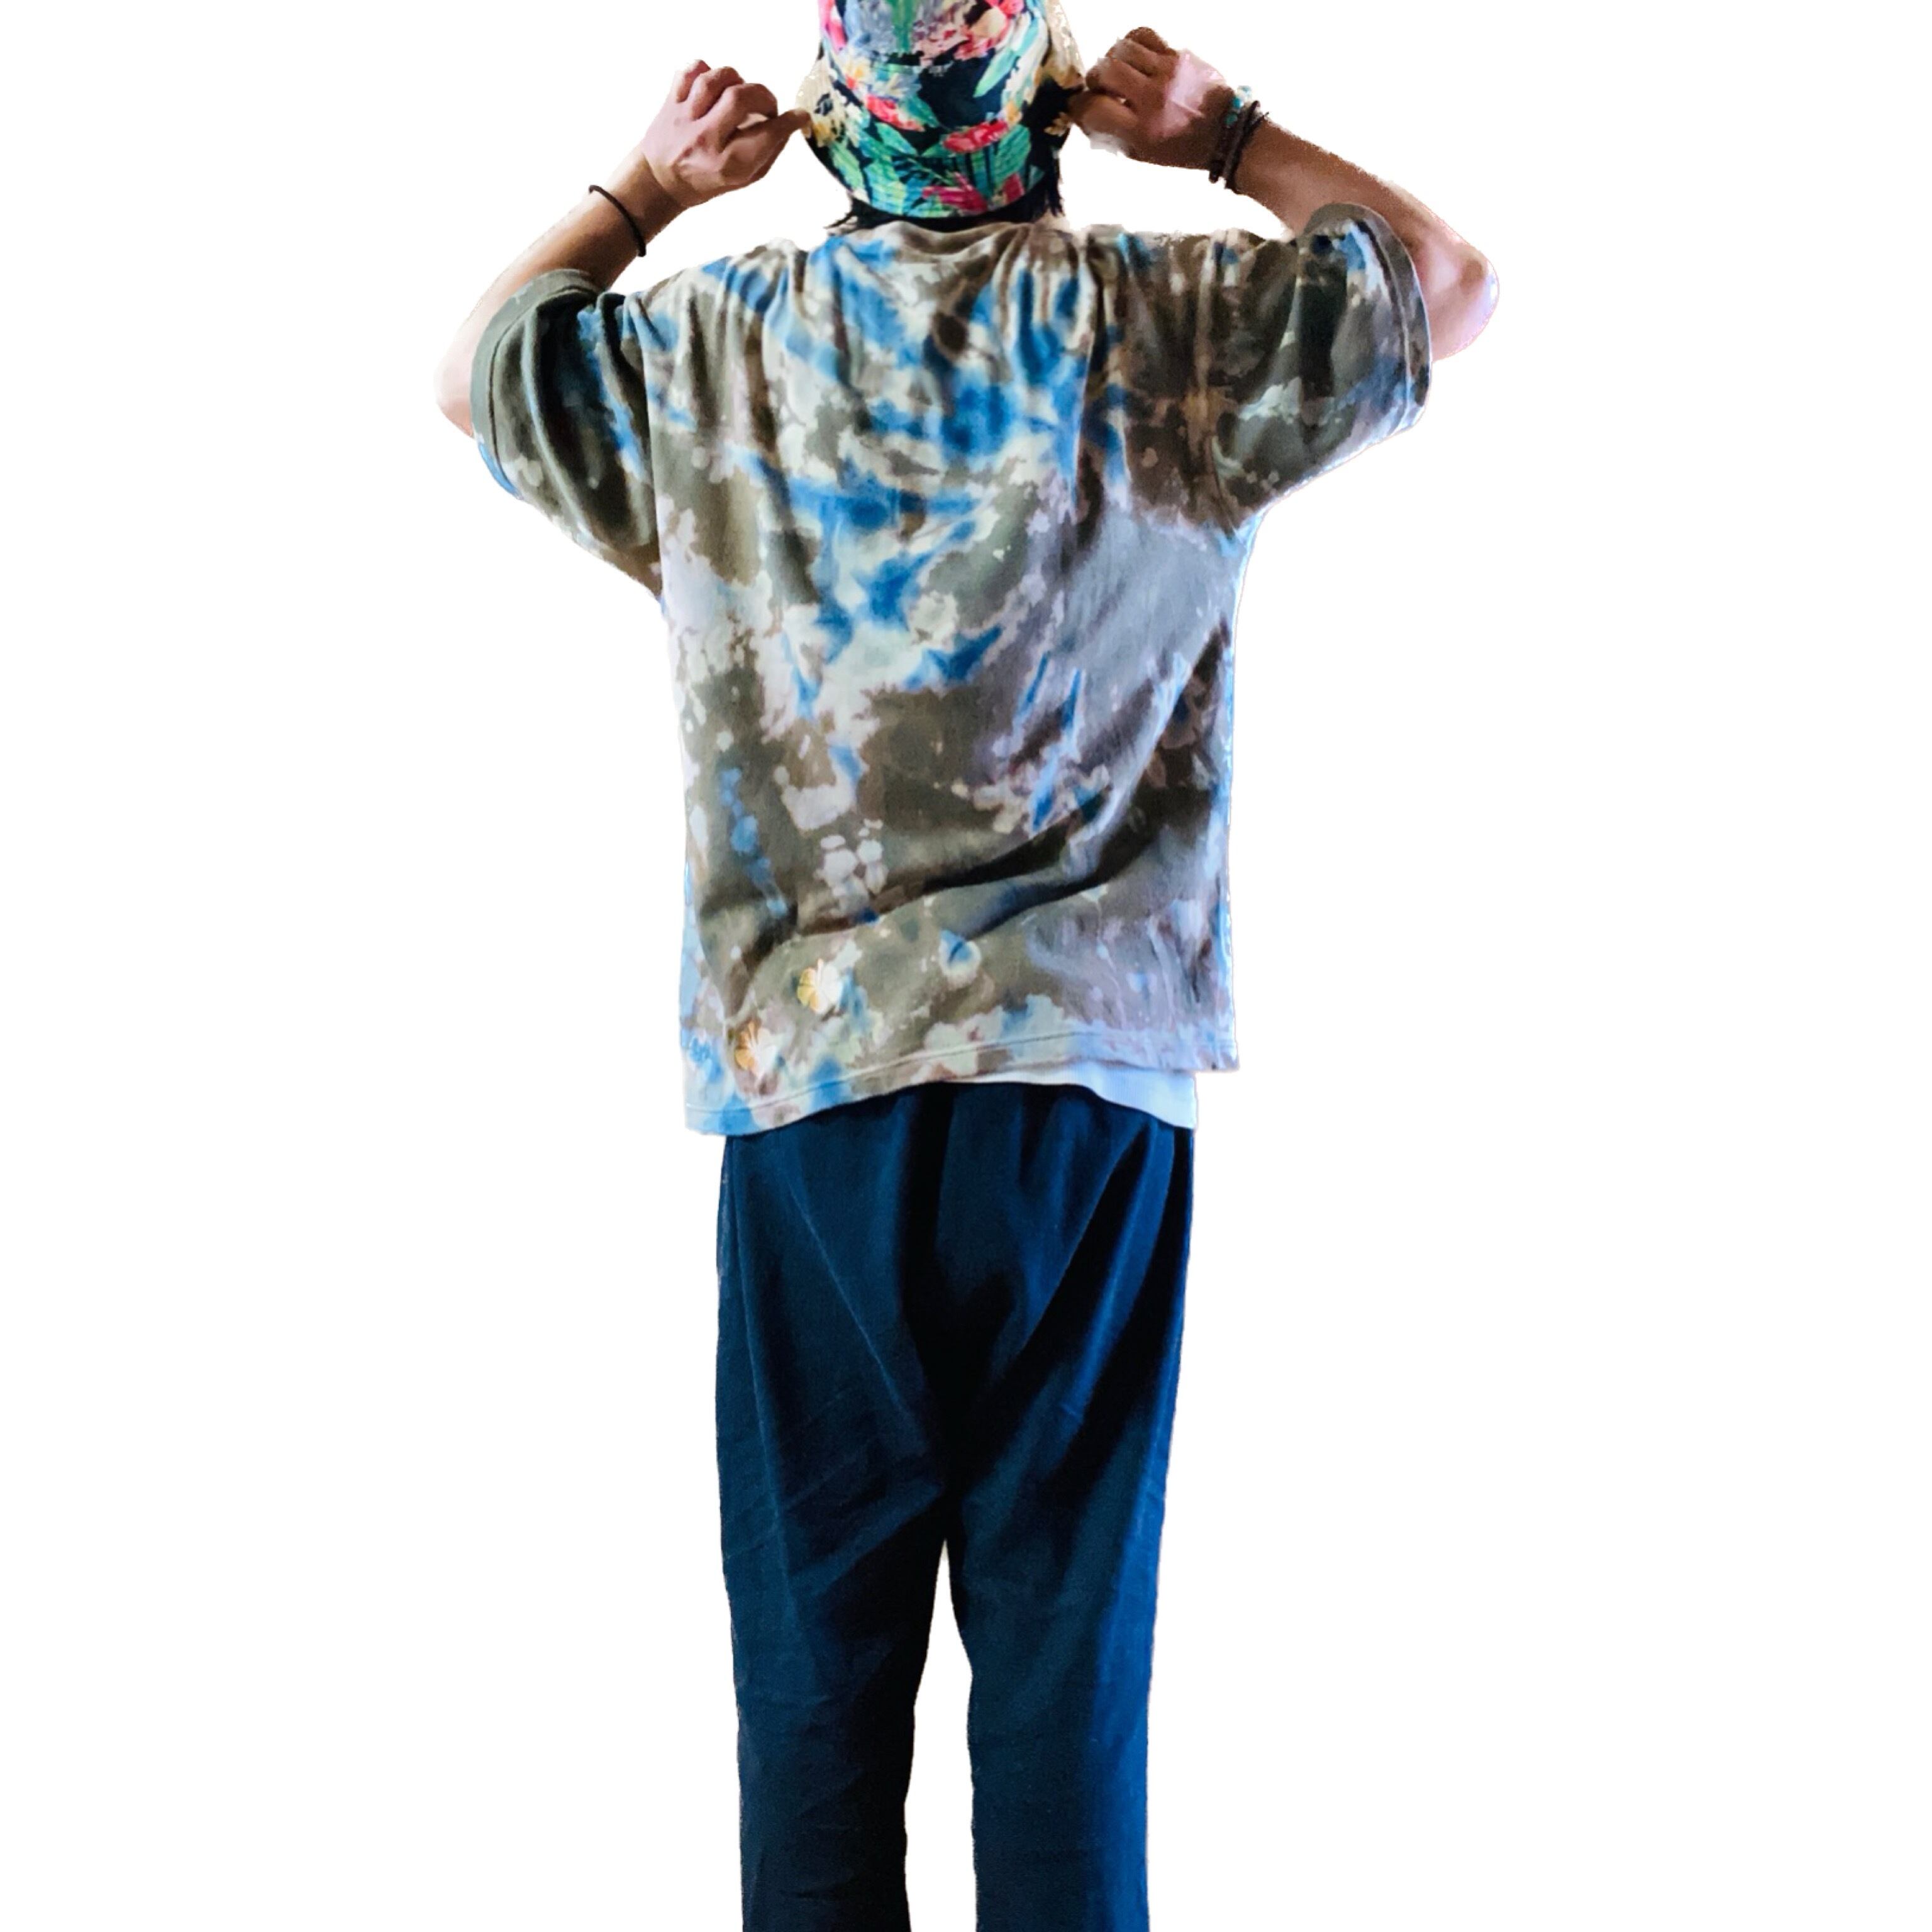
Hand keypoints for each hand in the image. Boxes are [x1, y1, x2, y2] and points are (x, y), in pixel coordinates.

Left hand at [629, 60, 808, 209]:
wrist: (661, 182)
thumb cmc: (708, 181)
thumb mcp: (744, 179)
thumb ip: (768, 153)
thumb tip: (788, 125)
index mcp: (727, 165)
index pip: (766, 135)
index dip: (790, 122)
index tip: (800, 117)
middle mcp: (705, 140)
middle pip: (740, 97)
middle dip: (763, 96)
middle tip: (766, 108)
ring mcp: (684, 119)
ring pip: (715, 79)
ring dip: (737, 81)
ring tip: (740, 94)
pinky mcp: (670, 102)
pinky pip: (689, 71)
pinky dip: (706, 71)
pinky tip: (714, 86)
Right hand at [1070, 27, 1234, 170]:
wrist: (1226, 131)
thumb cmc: (1180, 148)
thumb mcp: (1143, 154)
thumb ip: (1112, 136)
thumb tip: (1085, 116)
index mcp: (1142, 130)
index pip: (1095, 109)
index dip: (1080, 107)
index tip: (1080, 107)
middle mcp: (1153, 97)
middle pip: (1105, 71)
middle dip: (1094, 79)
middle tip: (1099, 87)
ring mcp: (1167, 71)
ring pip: (1121, 48)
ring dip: (1111, 59)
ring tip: (1116, 70)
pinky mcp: (1178, 54)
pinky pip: (1144, 35)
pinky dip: (1131, 43)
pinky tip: (1132, 55)